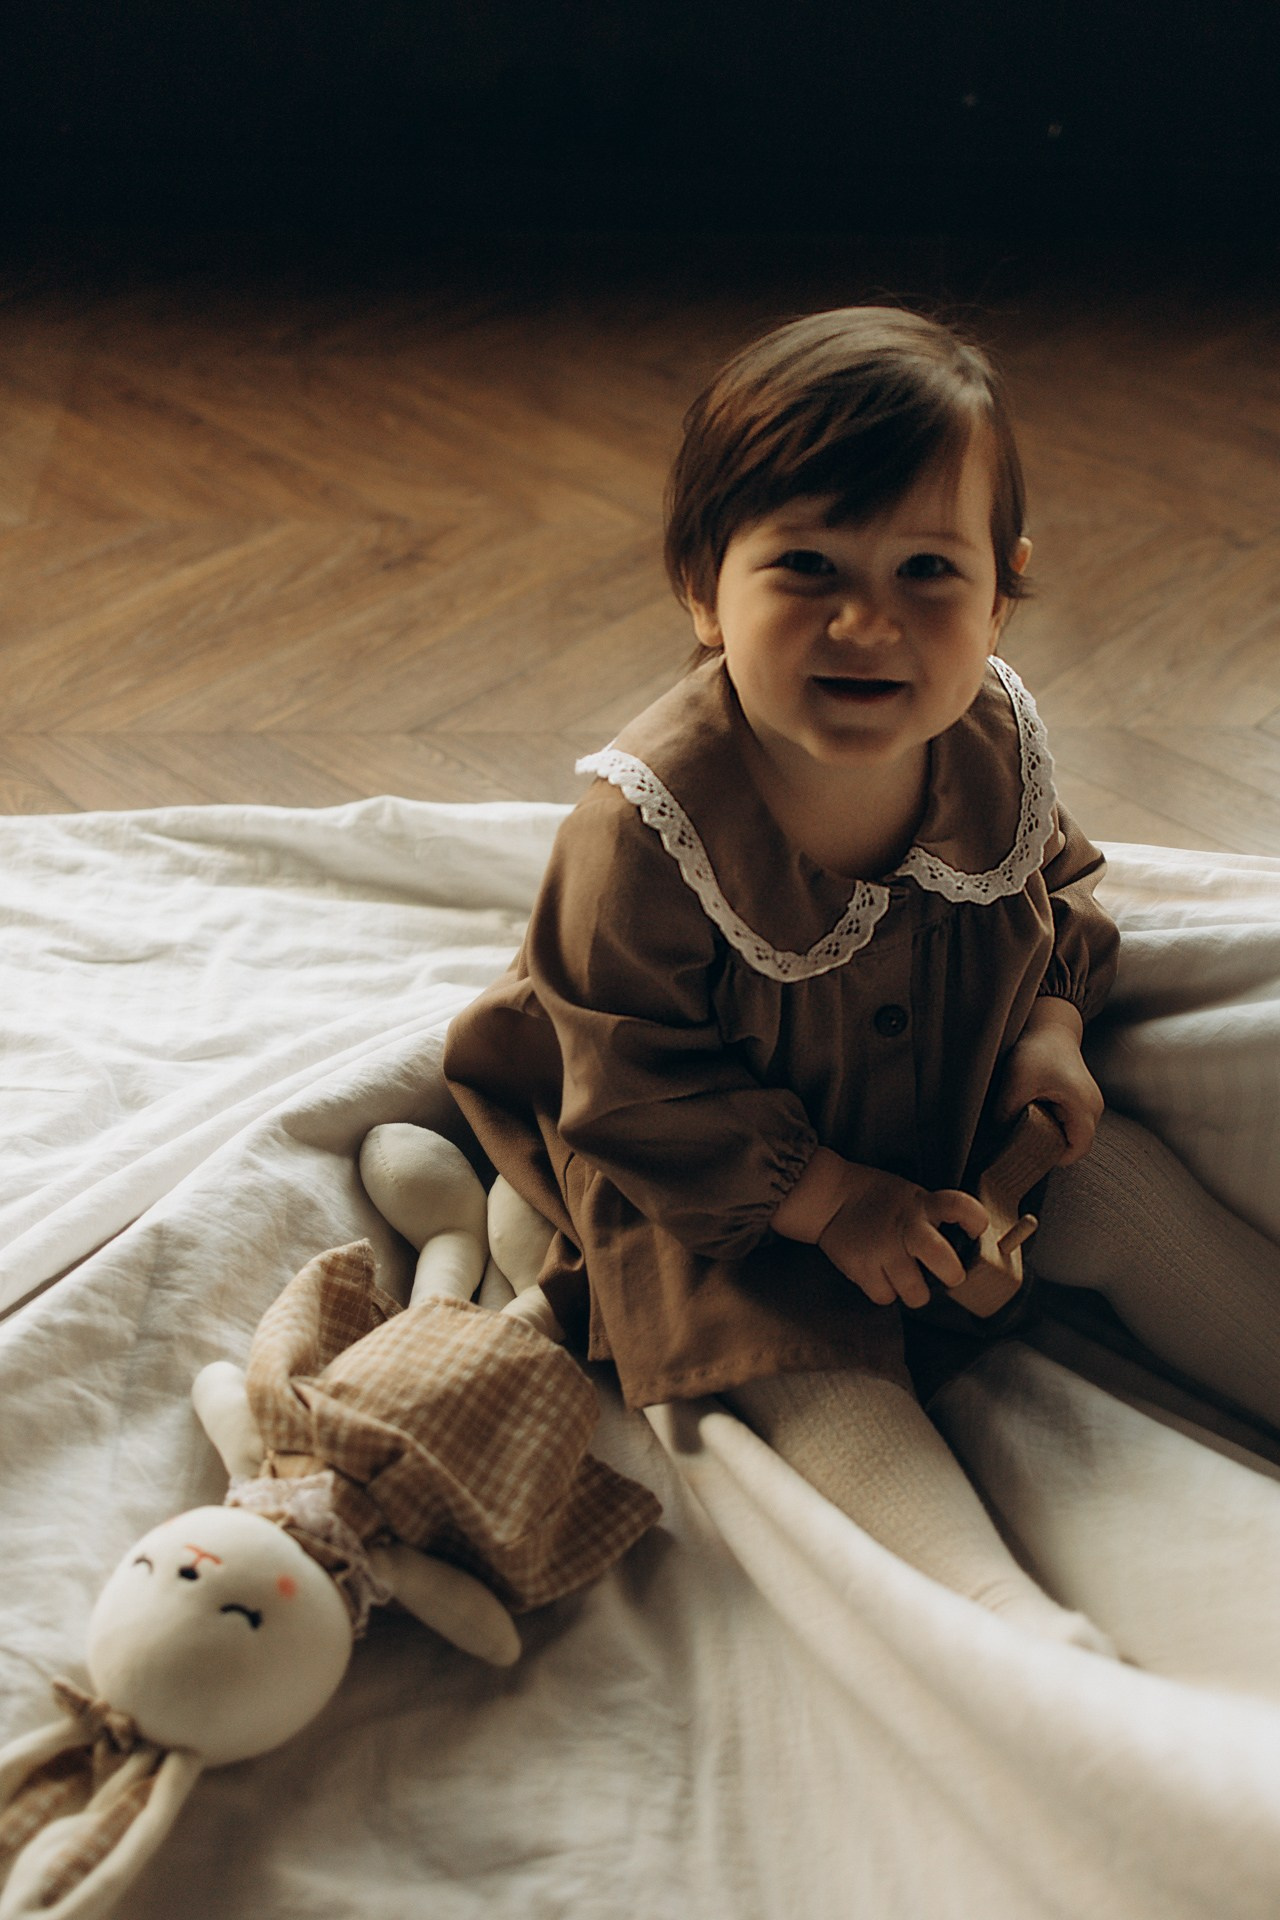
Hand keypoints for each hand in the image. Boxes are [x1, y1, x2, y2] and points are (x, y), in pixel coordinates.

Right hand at [816, 1166, 988, 1310]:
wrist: (830, 1198)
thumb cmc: (878, 1199)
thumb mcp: (911, 1196)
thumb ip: (933, 1215)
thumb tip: (960, 1245)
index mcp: (922, 1205)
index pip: (960, 1207)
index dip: (976, 1221)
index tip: (974, 1232)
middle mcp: (906, 1228)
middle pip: (942, 1260)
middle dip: (952, 1274)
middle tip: (948, 1275)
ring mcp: (882, 1250)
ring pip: (915, 1293)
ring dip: (915, 1291)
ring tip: (907, 1279)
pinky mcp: (860, 1268)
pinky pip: (885, 1297)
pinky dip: (886, 1292)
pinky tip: (882, 1277)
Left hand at [997, 997, 1102, 1163]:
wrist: (1049, 1025)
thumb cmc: (1037, 1051)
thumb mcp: (1018, 1082)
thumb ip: (1007, 1114)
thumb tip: (996, 1140)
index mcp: (1084, 1107)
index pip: (1076, 1151)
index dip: (1052, 1158)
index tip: (1027, 1153)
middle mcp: (1093, 1108)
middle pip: (1073, 1144)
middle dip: (1048, 1147)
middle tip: (1020, 1141)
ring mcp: (1089, 1103)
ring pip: (1070, 1133)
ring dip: (1048, 1133)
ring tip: (1025, 1122)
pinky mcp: (1080, 1098)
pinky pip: (1068, 1122)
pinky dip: (1051, 1122)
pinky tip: (1031, 1111)